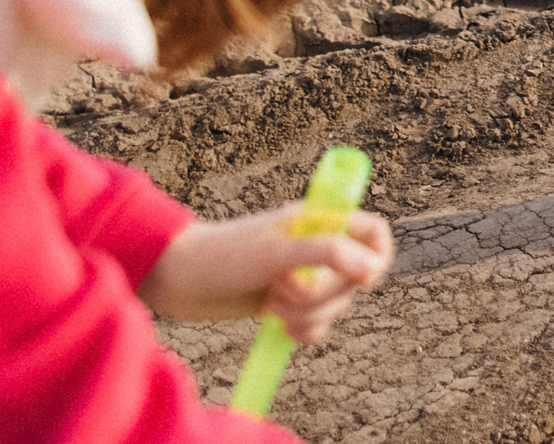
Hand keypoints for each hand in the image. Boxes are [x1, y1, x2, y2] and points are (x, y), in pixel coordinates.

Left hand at [139, 206, 394, 344]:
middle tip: (284, 290)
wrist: (177, 280)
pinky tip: (276, 326)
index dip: (376, 256)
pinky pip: (316, 326)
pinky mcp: (287, 304)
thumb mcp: (278, 253)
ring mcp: (303, 277)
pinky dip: (302, 331)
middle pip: (355, 279)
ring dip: (308, 315)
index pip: (373, 232)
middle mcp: (316, 247)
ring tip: (270, 306)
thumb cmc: (224, 256)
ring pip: (335, 306)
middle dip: (324, 295)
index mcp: (319, 221)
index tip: (360, 279)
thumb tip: (372, 270)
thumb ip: (329, 255)